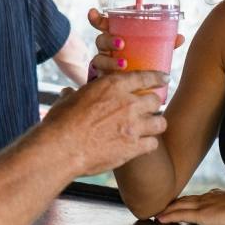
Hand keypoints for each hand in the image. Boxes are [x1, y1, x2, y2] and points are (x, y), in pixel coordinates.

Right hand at [41, 70, 167, 174]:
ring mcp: (133, 126)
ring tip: (150, 128)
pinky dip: (148, 145)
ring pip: (160, 122)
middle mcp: (127, 103)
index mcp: (112, 85)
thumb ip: (75, 94)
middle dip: (152, 104)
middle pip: (155, 100)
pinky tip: (142, 146)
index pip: (144, 77)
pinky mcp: (133, 147)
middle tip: (148, 109)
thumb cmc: (60, 122)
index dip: (157, 77)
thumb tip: (69, 92)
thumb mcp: (67, 100)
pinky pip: (153, 144)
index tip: (164, 78)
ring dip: (155, 124)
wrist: (61, 148)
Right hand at [84, 7, 185, 77]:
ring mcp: (104, 64)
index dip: (96, 18)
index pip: (104, 25)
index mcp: (116, 38)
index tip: (92, 12)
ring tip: (124, 64)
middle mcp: (107, 50)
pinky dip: (107, 79)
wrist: (133, 91)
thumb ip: (163, 44)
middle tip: (122, 43)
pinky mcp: (103, 80)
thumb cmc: (141, 64)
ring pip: (99, 59)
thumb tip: (180, 38)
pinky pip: (100, 78)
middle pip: (101, 40)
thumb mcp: (151, 51)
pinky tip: (114, 80)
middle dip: (108, 39)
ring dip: (110, 61)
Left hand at [153, 188, 224, 224]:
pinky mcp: (201, 215)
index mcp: (215, 195)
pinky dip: (168, 216)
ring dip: (166, 209)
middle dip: (170, 203)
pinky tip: (159, 219)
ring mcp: (202, 205)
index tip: (175, 203)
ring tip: (154, 213)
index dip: (183, 200)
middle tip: (158, 207)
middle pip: (183, 199)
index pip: (195, 197)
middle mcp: (206, 197)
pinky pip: (180, 214)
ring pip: (178, 205)